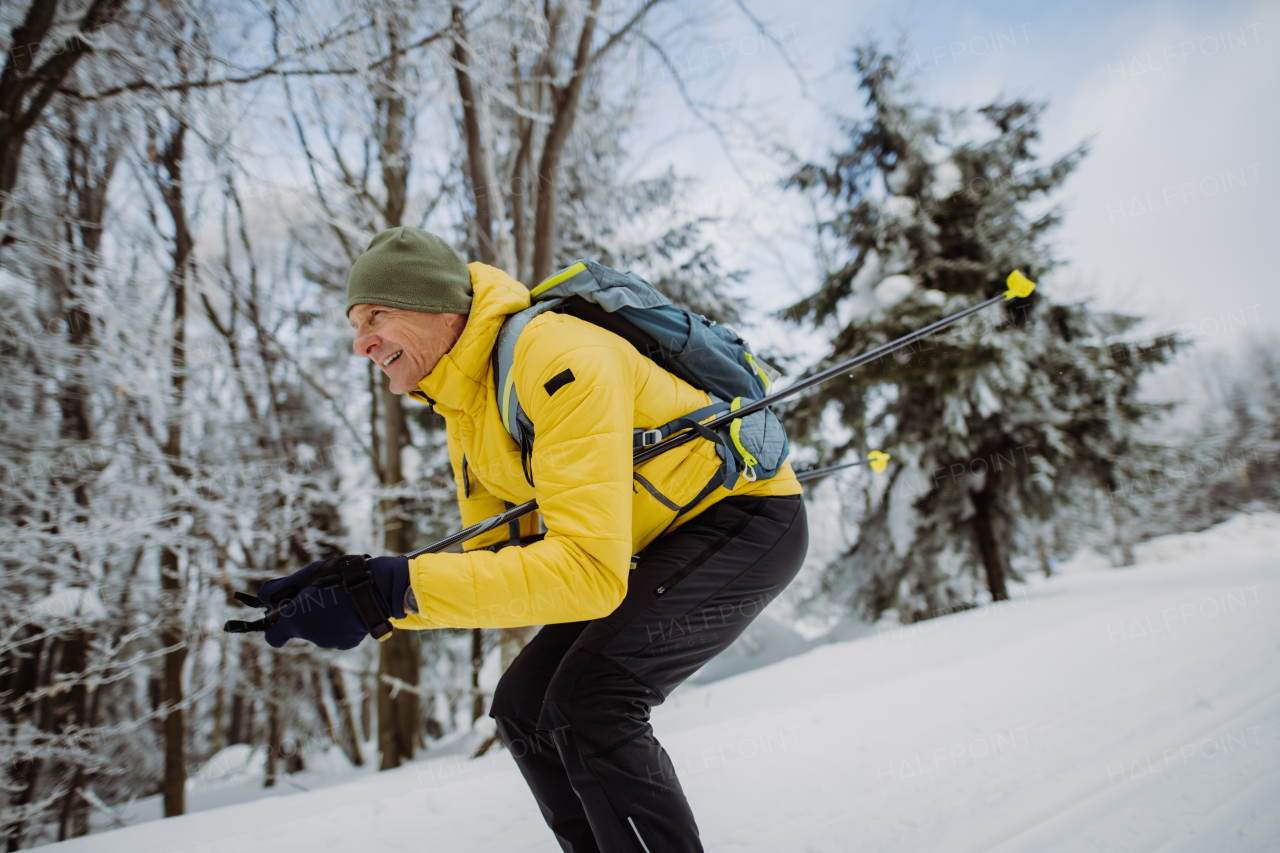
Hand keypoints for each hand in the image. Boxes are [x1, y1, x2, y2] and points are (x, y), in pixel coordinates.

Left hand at [254, 555, 409, 649]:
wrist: (373, 589)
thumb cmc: (338, 578)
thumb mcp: (307, 575)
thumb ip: (281, 587)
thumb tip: (261, 595)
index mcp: (295, 620)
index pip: (273, 637)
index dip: (276, 627)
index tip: (283, 614)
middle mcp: (309, 635)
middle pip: (300, 630)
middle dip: (305, 617)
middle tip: (318, 597)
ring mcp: (329, 641)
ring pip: (320, 632)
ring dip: (324, 619)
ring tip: (339, 600)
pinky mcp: (346, 643)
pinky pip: (338, 634)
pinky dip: (341, 624)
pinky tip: (350, 609)